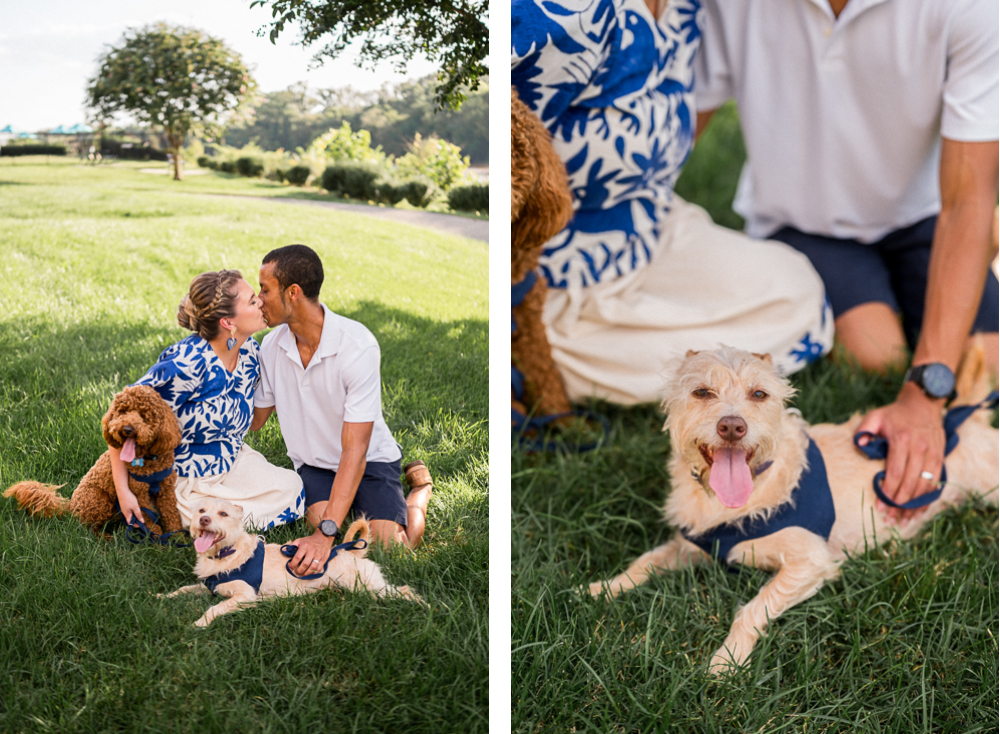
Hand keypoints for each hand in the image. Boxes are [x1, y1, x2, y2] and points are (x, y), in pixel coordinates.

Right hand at [118, 488, 145, 526]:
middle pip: (130, 519)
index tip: (141, 525)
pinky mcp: (124, 505)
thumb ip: (138, 514)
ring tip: (140, 516)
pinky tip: (136, 510)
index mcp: (127, 514)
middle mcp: (124, 513)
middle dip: (136, 521)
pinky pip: (129, 511)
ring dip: (134, 517)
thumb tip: (142, 522)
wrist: (122, 490)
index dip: (136, 525)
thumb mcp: (135, 507)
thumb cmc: (129, 499)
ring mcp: (124, 509)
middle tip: (142, 521)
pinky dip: (133, 513)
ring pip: (129, 515)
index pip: (130, 523)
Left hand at [287, 532, 334, 576]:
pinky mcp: (324, 558)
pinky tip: (310, 573)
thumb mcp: (300, 540)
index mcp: (305, 546)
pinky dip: (314, 573)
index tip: (290, 568)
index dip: (293, 564)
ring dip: (306, 573)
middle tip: (297, 572)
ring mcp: (319, 555)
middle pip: (305, 564)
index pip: (297, 557)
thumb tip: (285, 550)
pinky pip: (319, 568)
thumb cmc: (310, 540)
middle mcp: (312, 551)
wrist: (323, 537)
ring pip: (312, 568)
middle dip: (299, 570)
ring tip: (303, 574)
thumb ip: (292, 545)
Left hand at [856, 382, 945, 525]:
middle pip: (911, 482)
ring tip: (903, 519)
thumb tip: (860, 446)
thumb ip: (864, 430)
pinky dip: (928, 497)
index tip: (880, 506)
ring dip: (915, 505)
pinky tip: (920, 509)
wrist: (923, 403)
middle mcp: (920, 448)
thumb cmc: (894, 413)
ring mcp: (933, 453)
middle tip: (890, 518)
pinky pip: (936, 481)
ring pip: (925, 485)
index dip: (888, 492)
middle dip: (900, 503)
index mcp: (902, 440)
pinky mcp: (941, 457)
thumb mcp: (875, 416)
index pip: (896, 472)